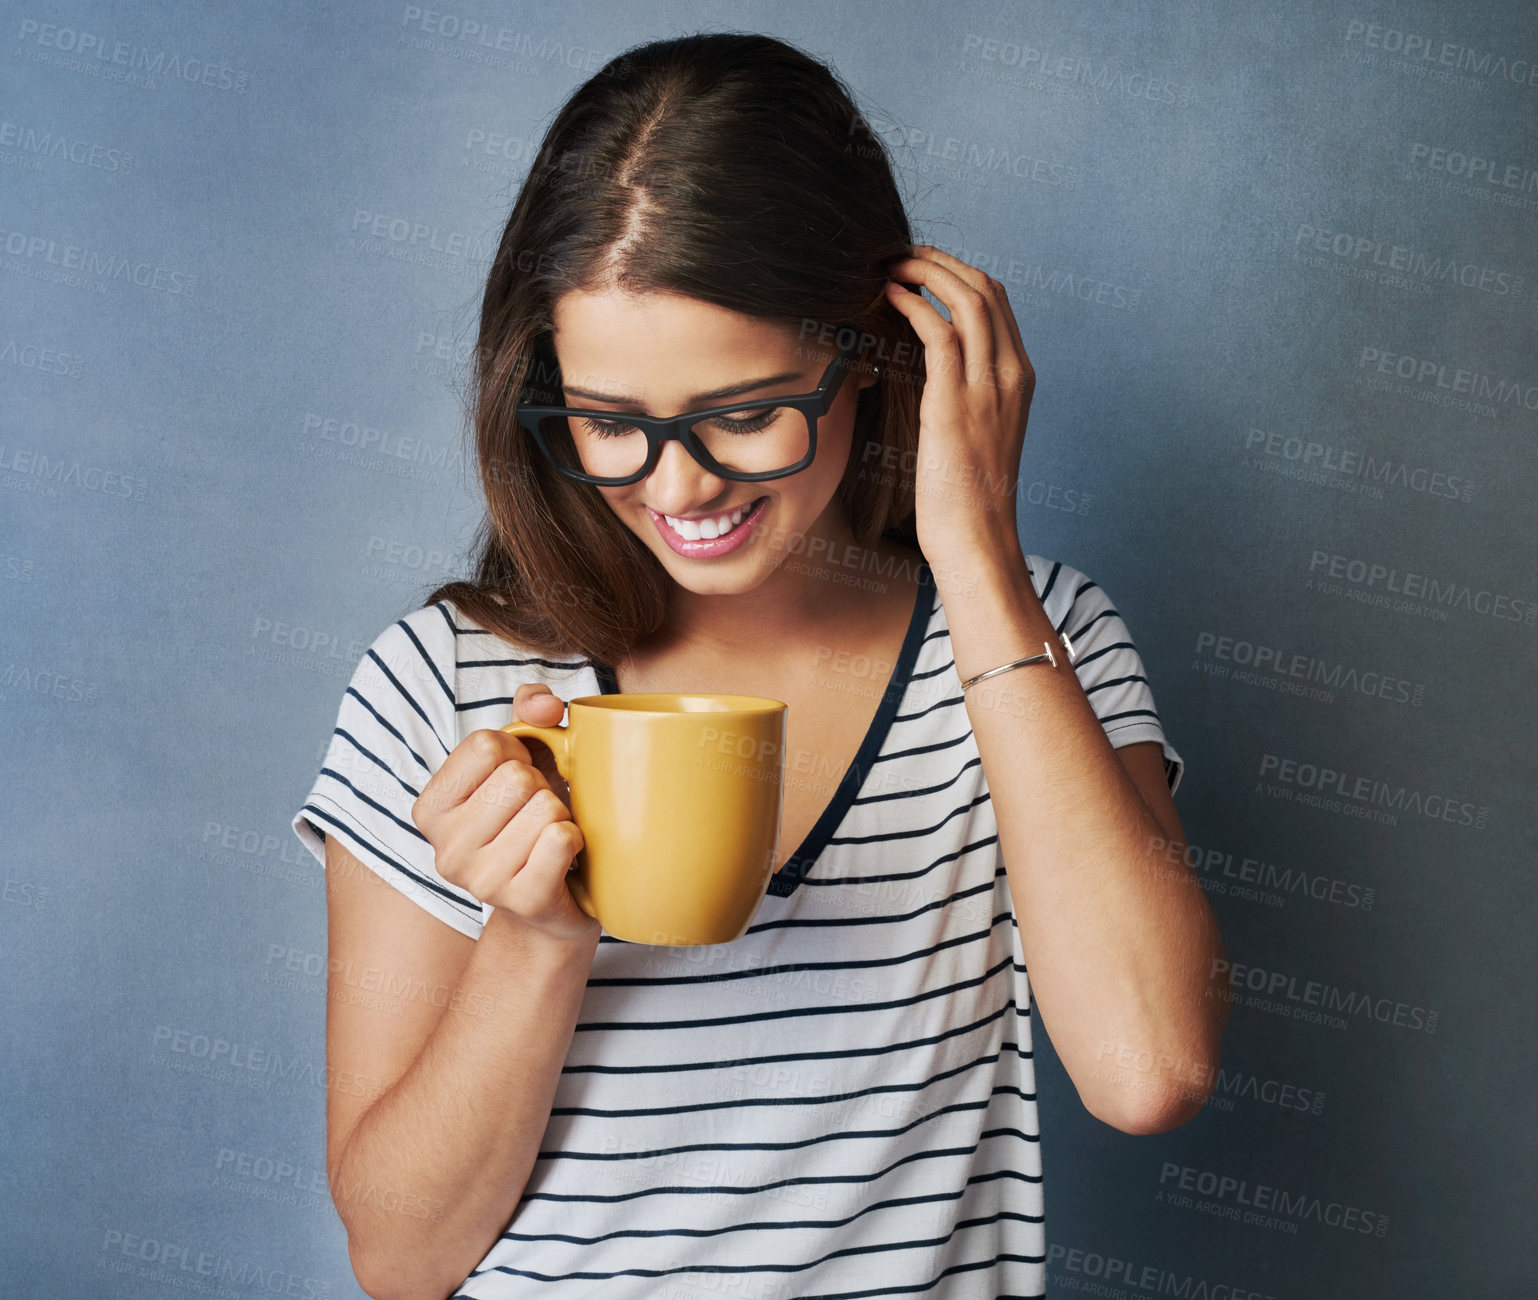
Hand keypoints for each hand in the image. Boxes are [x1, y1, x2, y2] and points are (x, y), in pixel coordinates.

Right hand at [411, 683, 597, 943]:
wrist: (553, 900)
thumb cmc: (532, 818)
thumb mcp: (524, 756)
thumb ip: (529, 710)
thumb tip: (545, 706)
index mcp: (430, 810)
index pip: (484, 745)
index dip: (516, 753)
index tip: (517, 781)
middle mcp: (445, 849)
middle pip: (518, 778)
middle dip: (542, 787)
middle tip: (536, 815)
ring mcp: (482, 881)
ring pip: (545, 808)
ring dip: (560, 815)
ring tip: (548, 836)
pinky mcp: (524, 900)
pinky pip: (561, 839)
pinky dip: (575, 838)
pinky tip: (565, 856)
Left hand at [882, 245, 1034, 567]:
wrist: (976, 540)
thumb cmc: (967, 497)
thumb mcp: (977, 435)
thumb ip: (965, 396)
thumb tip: (932, 374)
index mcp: (1020, 378)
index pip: (996, 301)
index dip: (957, 273)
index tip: (921, 266)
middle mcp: (1011, 374)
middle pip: (985, 288)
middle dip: (940, 261)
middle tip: (899, 254)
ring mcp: (988, 387)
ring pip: (967, 299)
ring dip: (926, 271)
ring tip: (889, 266)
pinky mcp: (956, 402)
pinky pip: (939, 331)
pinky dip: (915, 304)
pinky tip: (890, 297)